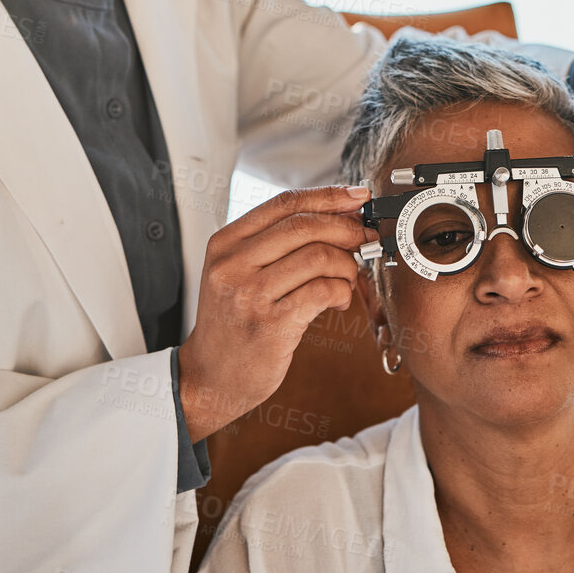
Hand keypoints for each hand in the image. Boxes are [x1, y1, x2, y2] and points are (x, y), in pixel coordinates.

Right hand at [178, 185, 368, 441]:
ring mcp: (250, 295)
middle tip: (362, 239)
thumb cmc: (233, 323)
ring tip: (348, 277)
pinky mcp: (271, 325)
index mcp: (224, 243)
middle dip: (344, 228)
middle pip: (303, 225)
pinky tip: (340, 299)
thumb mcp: (236, 273)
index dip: (327, 196)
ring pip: (317, 256)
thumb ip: (273, 244)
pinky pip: (322, 291)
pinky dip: (342, 291)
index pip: (283, 204)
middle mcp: (232, 265)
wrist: (210, 376)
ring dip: (346, 264)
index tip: (356, 196)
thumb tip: (336, 214)